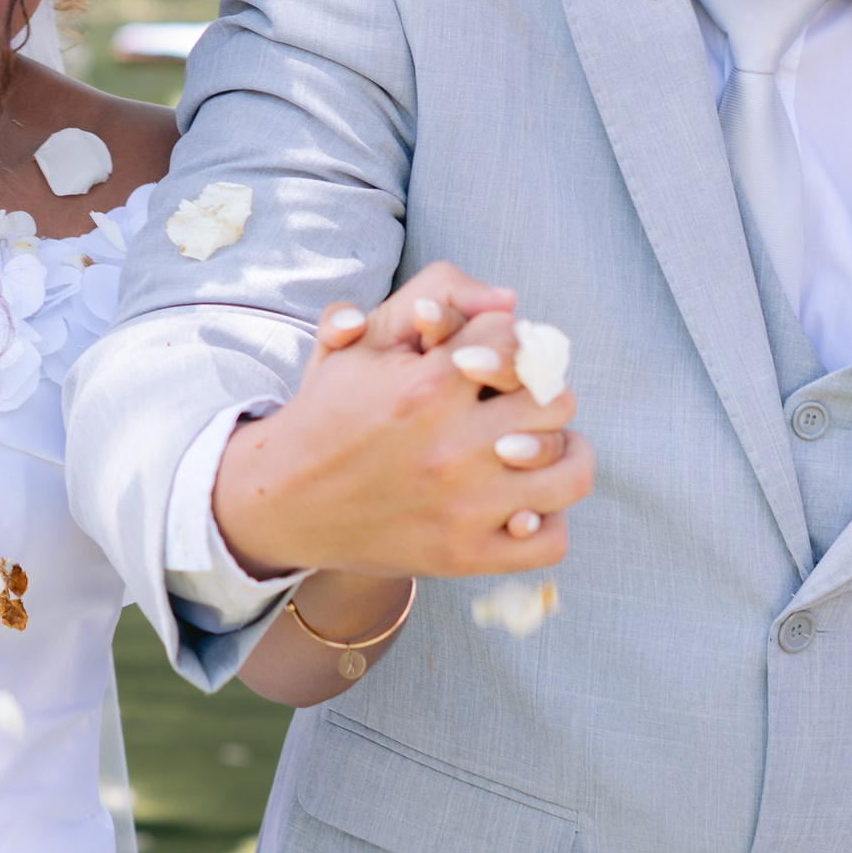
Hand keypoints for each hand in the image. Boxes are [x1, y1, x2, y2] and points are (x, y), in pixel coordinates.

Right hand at [211, 266, 593, 583]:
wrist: (282, 500)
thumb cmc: (329, 413)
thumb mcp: (361, 342)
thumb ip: (430, 297)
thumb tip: (508, 298)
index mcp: (425, 386)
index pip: (519, 341)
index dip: (512, 342)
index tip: (496, 356)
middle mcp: (450, 447)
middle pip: (557, 401)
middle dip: (541, 391)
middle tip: (522, 399)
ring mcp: (463, 507)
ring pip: (569, 470)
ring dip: (565, 452)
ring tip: (543, 446)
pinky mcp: (465, 555)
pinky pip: (550, 539)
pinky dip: (548, 519)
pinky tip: (525, 500)